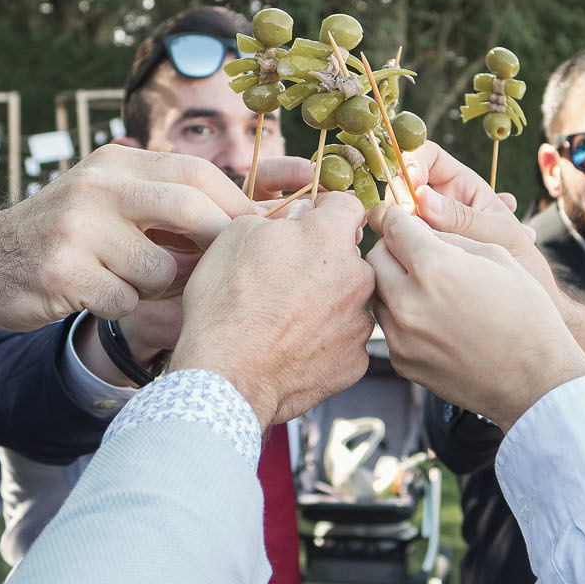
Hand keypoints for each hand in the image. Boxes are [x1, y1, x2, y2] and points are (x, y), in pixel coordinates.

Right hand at [0, 147, 297, 335]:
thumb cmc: (63, 236)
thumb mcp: (108, 199)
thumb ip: (166, 199)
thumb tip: (258, 213)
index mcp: (116, 163)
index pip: (195, 171)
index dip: (239, 200)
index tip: (272, 226)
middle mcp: (97, 186)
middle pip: (188, 207)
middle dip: (217, 244)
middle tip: (229, 273)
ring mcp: (78, 229)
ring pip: (159, 267)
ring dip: (160, 288)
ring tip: (134, 285)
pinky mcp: (63, 273)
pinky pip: (125, 301)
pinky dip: (126, 310)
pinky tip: (102, 301)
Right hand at [166, 194, 375, 424]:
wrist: (227, 376)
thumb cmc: (225, 305)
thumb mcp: (235, 237)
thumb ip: (278, 218)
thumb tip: (297, 218)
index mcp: (329, 237)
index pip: (347, 206)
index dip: (325, 211)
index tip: (311, 222)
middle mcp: (356, 276)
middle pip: (349, 257)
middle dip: (324, 262)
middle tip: (286, 279)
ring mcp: (359, 321)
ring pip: (349, 300)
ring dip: (327, 302)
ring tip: (286, 320)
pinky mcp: (356, 359)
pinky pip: (345, 340)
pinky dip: (326, 341)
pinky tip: (293, 347)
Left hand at [366, 205, 584, 426]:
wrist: (536, 380)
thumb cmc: (527, 314)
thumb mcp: (497, 256)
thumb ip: (451, 238)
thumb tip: (422, 230)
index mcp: (434, 267)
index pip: (393, 226)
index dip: (398, 217)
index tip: (401, 218)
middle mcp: (409, 301)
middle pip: (375, 258)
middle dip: (391, 248)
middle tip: (412, 251)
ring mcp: (402, 336)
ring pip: (377, 293)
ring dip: (393, 282)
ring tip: (424, 287)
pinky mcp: (403, 361)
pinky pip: (388, 326)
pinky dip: (401, 315)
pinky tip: (431, 318)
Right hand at [392, 142, 554, 292]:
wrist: (516, 304)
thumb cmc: (518, 261)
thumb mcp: (498, 234)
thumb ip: (462, 217)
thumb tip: (421, 198)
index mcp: (461, 186)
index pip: (427, 156)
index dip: (413, 162)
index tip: (411, 185)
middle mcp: (436, 203)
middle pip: (401, 185)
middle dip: (396, 197)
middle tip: (403, 220)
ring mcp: (422, 228)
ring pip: (392, 215)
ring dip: (393, 225)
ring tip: (404, 241)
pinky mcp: (412, 252)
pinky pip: (393, 242)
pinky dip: (393, 246)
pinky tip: (403, 256)